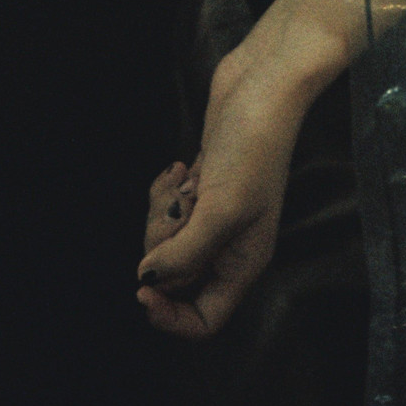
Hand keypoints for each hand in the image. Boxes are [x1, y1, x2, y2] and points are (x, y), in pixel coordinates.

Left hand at [137, 52, 305, 338]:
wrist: (262, 87)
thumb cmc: (253, 149)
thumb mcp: (221, 209)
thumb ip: (184, 254)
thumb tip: (147, 280)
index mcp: (242, 263)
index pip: (203, 319)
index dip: (170, 315)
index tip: (143, 288)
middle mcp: (228, 246)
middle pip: (176, 276)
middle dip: (163, 244)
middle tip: (178, 209)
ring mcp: (214, 215)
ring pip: (166, 240)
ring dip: (163, 211)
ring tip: (183, 180)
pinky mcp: (202, 188)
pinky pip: (168, 208)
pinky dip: (164, 192)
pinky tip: (180, 168)